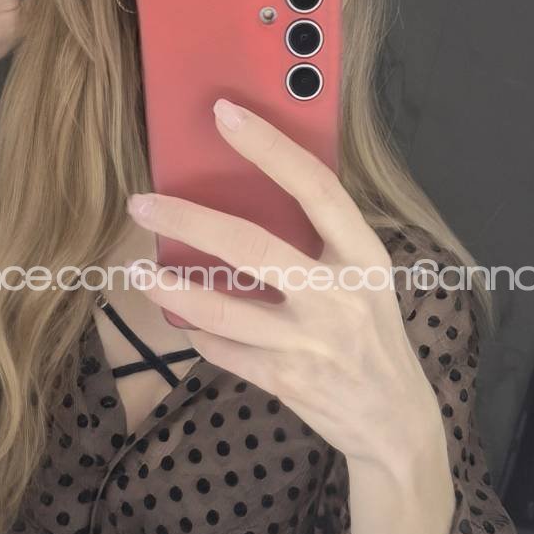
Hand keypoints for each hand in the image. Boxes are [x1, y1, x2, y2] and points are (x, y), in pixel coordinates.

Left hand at [125, 98, 439, 468]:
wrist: (394, 419)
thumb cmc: (371, 335)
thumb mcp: (365, 279)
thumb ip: (321, 242)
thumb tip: (246, 194)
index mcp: (363, 257)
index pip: (316, 187)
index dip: (270, 147)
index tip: (225, 115)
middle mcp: (338, 296)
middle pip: (252, 245)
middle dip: (189, 220)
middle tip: (142, 203)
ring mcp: (311, 342)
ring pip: (224, 309)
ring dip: (173, 287)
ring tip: (139, 269)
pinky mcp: (286, 379)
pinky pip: (224, 351)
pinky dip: (199, 334)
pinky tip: (184, 320)